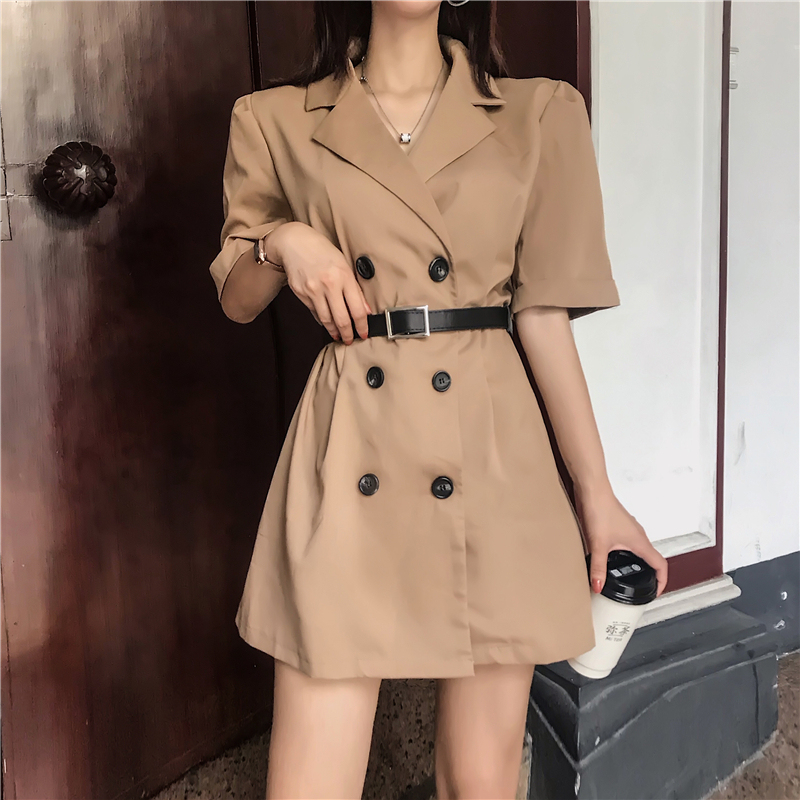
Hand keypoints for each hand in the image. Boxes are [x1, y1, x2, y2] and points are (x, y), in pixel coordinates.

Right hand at [269, 222, 372, 342]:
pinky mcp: (301, 294)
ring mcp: (313, 290)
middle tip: (350, 340)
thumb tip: (365, 310)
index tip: (364, 333)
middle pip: (342, 319)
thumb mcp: (344, 265)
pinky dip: (322, 319)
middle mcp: (328, 284)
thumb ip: (355, 289)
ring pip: (326, 320)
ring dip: (334, 330)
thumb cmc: (322, 251)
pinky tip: (327, 322)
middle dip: (348, 334)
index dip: (362, 325)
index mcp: (343, 276)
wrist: (294, 242)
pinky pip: (314, 312)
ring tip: (339, 335)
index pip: (357, 309)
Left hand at [574, 484, 668, 597]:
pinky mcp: (619, 525)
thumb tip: (598, 586)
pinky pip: (628, 543)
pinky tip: (611, 556)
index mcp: (640, 542)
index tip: (657, 591)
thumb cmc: (600, 510)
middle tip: (642, 587)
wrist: (592, 489)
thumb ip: (598, 567)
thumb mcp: (598, 544)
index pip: (661, 565)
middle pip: (651, 558)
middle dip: (649, 575)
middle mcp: (638, 535)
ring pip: (639, 550)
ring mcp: (629, 529)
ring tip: (626, 575)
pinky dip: (625, 553)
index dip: (663, 581)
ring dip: (637, 563)